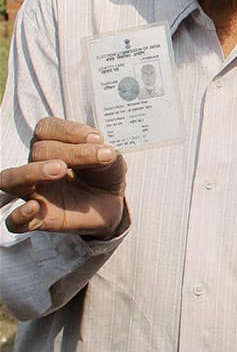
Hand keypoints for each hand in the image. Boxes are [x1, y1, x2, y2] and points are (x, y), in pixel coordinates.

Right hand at [1, 118, 125, 238]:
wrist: (111, 204)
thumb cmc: (104, 175)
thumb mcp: (110, 159)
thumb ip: (104, 152)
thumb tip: (102, 151)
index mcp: (52, 146)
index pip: (46, 129)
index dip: (70, 130)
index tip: (97, 139)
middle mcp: (36, 166)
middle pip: (38, 151)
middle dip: (71, 152)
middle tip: (98, 157)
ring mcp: (34, 193)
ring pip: (10, 179)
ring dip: (32, 172)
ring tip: (59, 169)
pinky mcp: (38, 220)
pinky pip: (14, 222)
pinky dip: (18, 215)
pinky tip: (34, 208)